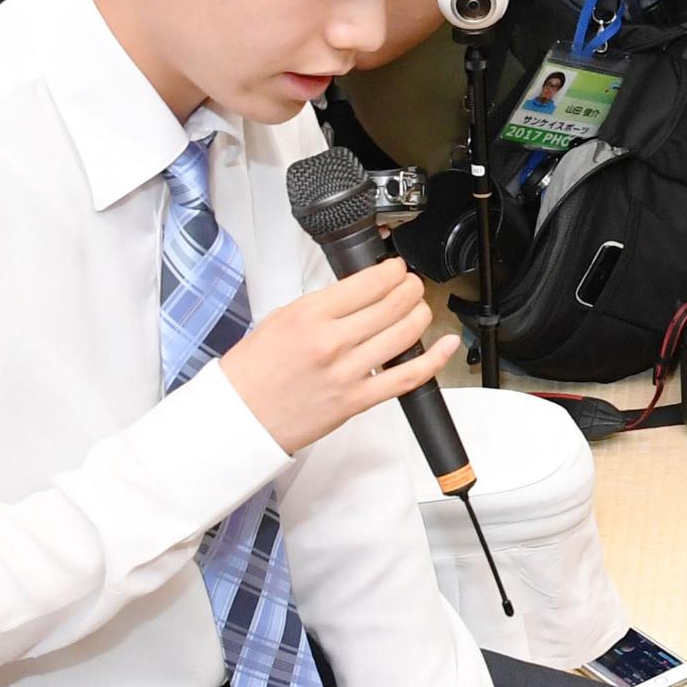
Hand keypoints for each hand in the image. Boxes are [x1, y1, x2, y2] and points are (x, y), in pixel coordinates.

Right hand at [216, 259, 460, 456]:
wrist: (239, 417)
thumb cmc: (253, 372)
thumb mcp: (280, 319)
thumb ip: (322, 305)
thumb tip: (358, 291)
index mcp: (310, 315)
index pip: (370, 283)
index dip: (392, 271)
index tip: (395, 269)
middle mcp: (332, 341)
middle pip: (393, 304)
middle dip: (411, 288)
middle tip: (411, 285)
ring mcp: (348, 371)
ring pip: (405, 333)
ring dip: (421, 314)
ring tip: (419, 307)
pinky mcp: (357, 400)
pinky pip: (407, 377)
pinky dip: (434, 359)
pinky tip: (447, 345)